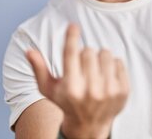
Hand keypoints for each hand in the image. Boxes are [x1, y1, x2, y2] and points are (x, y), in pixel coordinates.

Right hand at [26, 23, 129, 138]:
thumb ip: (39, 69)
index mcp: (70, 88)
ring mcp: (108, 91)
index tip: (73, 25)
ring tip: (94, 69)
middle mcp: (90, 90)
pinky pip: (118, 61)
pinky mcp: (123, 91)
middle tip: (83, 65)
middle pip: (89, 51)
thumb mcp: (49, 89)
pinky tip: (106, 76)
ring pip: (105, 53)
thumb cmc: (67, 101)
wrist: (90, 125)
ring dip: (99, 57)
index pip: (70, 55)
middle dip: (85, 53)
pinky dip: (112, 65)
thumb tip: (28, 50)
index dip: (71, 38)